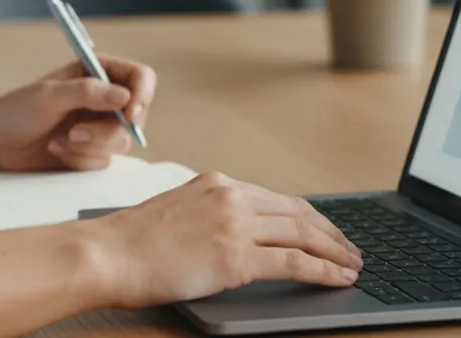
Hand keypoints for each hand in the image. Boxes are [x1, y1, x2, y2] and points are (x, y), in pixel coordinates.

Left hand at [0, 55, 155, 172]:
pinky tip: (56, 150)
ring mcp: (99, 125)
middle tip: (74, 134)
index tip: (129, 115)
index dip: (142, 96)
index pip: (140, 78)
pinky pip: (103, 161)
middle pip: (135, 116)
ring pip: (120, 143)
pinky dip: (80, 160)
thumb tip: (125, 96)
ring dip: (88, 147)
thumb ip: (87, 93)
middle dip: (104, 132)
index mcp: (97, 72)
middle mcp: (104, 97)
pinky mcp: (92, 150)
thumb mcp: (49, 96)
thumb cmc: (16, 110)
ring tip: (57, 141)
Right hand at [83, 172, 362, 309]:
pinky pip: (295, 263)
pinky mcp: (235, 258)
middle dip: (331, 232)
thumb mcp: (175, 213)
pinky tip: (338, 278)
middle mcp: (230, 197)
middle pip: (298, 213)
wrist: (106, 253)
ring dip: (335, 252)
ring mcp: (235, 226)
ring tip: (353, 265)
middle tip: (351, 248)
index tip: (325, 229)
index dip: (309, 216)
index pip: (276, 198)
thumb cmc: (129, 242)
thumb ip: (208, 216)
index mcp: (216, 183)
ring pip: (303, 235)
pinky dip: (324, 270)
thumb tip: (233, 235)